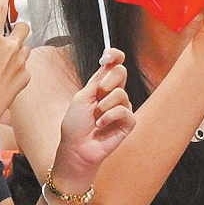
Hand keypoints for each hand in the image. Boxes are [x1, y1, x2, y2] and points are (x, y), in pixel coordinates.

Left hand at [51, 48, 132, 193]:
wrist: (77, 148)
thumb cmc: (75, 125)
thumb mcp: (82, 97)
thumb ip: (97, 80)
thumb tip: (109, 62)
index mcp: (102, 86)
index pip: (114, 64)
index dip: (114, 56)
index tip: (108, 55)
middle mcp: (114, 94)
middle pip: (121, 72)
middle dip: (108, 82)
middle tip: (98, 94)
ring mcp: (122, 107)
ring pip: (121, 93)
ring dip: (104, 106)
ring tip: (96, 118)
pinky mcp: (128, 122)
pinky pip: (124, 111)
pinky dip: (109, 117)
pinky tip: (101, 126)